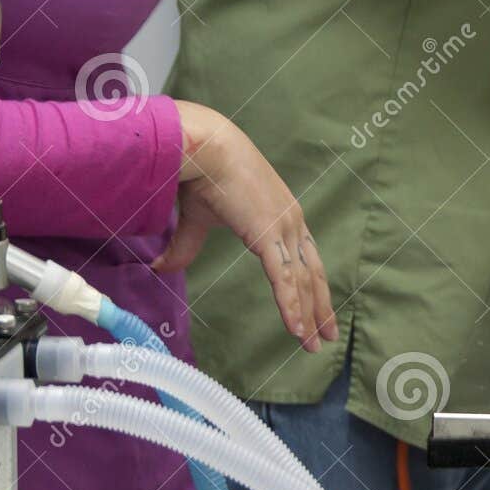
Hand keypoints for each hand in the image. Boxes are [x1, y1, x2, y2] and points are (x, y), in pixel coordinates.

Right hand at [156, 101, 338, 351]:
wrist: (203, 146)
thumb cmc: (202, 172)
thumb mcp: (197, 217)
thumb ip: (187, 245)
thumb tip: (162, 268)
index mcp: (281, 215)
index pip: (304, 259)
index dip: (311, 287)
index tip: (317, 310)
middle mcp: (291, 223)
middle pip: (312, 274)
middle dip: (320, 307)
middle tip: (327, 336)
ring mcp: (284, 229)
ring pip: (303, 281)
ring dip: (310, 315)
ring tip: (313, 343)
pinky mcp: (270, 235)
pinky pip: (285, 279)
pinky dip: (292, 306)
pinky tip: (298, 330)